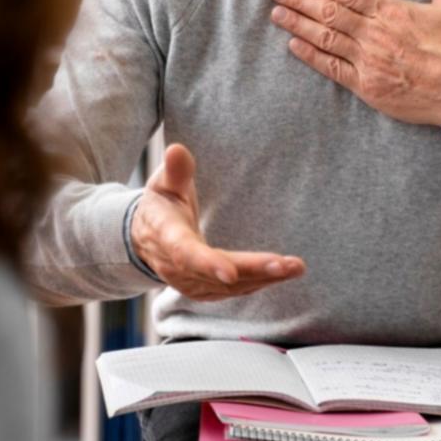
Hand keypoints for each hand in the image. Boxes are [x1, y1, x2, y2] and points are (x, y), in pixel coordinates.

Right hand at [131, 143, 305, 300]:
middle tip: (286, 265)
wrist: (145, 239)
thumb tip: (177, 149)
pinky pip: (233, 292)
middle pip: (216, 274)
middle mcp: (176, 266)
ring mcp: (189, 282)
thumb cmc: (160, 205)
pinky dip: (258, 283)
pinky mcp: (203, 290)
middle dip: (252, 270)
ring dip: (264, 278)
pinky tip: (281, 274)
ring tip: (295, 268)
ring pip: (229, 287)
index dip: (207, 263)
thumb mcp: (163, 183)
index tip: (230, 273)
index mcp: (166, 235)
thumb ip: (175, 170)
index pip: (185, 252)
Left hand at [269, 0, 440, 126]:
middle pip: (329, 12)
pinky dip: (311, 56)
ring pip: (326, 38)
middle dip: (299, 0)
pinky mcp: (367, 87)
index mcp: (393, 11)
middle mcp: (375, 34)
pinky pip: (332, 69)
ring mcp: (369, 62)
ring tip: (277, 14)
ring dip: (298, 25)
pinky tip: (294, 45)